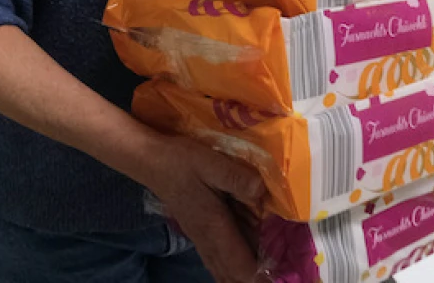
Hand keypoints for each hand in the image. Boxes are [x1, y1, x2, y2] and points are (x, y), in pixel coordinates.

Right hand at [143, 136, 265, 282]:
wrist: (153, 162)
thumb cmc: (183, 162)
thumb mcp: (212, 162)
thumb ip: (238, 178)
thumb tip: (262, 192)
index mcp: (214, 227)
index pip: (240, 267)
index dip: (260, 276)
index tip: (280, 275)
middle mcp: (208, 240)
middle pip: (232, 276)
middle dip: (255, 279)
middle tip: (277, 276)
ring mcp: (202, 239)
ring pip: (224, 271)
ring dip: (243, 274)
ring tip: (265, 272)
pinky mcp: (199, 233)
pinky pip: (218, 260)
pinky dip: (233, 267)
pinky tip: (244, 262)